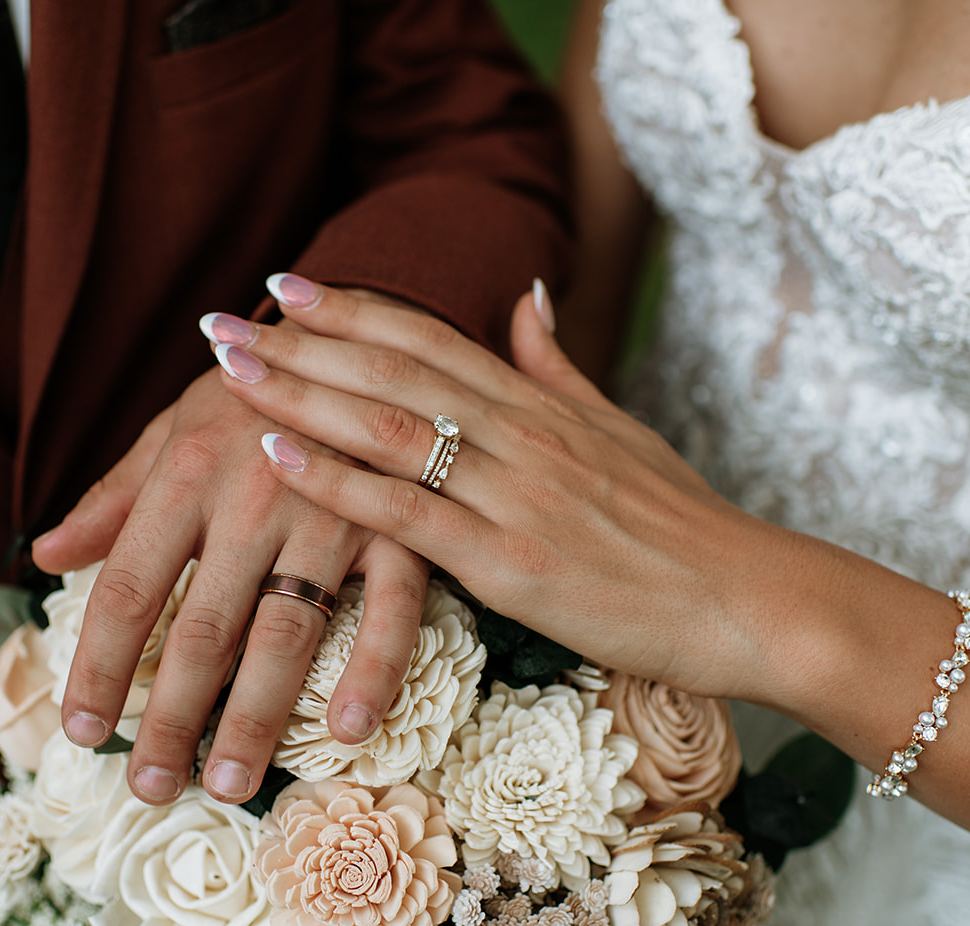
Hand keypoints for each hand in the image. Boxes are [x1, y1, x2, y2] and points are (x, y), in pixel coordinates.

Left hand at [32, 361, 429, 805]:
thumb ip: (114, 497)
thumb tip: (45, 555)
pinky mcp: (398, 524)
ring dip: (256, 714)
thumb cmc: (250, 390)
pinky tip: (348, 729)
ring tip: (230, 785)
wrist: (360, 326)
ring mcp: (332, 512)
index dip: (101, 665)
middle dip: (172, 718)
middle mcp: (253, 497)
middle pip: (202, 628)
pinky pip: (392, 608)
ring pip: (286, 631)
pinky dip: (373, 669)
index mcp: (187, 473)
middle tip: (148, 789)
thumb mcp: (175, 427)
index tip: (81, 730)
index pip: (129, 588)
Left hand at [207, 275, 804, 703]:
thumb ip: (557, 366)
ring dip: (300, 394)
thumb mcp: (620, 432)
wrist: (748, 598)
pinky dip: (338, 481)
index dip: (352, 309)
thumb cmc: (682, 525)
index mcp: (541, 405)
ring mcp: (514, 495)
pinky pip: (409, 514)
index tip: (286, 284)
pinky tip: (279, 456)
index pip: (429, 338)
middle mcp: (521, 435)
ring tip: (229, 368)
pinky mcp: (512, 564)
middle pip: (393, 370)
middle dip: (300, 342)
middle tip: (220, 319)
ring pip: (390, 428)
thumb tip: (523, 296)